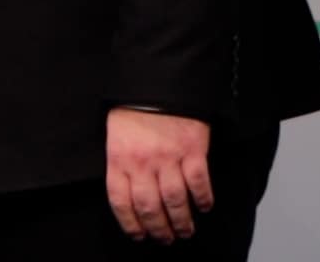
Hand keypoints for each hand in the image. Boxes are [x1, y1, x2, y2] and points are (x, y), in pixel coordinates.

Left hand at [105, 107, 212, 243]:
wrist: (158, 80)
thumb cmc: (134, 108)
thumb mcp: (116, 136)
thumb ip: (121, 165)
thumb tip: (128, 197)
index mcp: (119, 158)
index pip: (120, 201)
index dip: (130, 223)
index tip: (139, 235)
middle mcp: (142, 162)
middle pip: (149, 207)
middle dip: (158, 229)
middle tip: (165, 238)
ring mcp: (168, 157)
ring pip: (175, 201)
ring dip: (182, 222)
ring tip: (185, 231)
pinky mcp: (192, 150)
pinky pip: (199, 183)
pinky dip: (203, 199)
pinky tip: (203, 206)